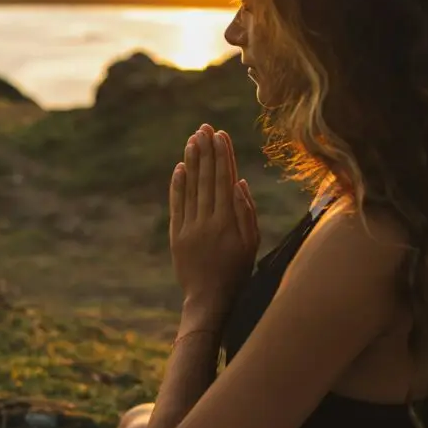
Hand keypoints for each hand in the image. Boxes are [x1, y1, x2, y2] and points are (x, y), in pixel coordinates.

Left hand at [169, 124, 258, 325]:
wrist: (208, 300)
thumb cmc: (236, 272)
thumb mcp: (251, 245)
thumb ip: (246, 212)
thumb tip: (239, 182)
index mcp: (227, 222)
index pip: (224, 180)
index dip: (222, 156)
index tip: (221, 135)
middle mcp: (207, 221)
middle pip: (206, 179)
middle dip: (206, 151)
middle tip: (204, 128)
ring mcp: (189, 228)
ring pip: (190, 188)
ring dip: (192, 162)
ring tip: (193, 140)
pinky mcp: (176, 235)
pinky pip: (176, 205)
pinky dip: (177, 185)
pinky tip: (179, 168)